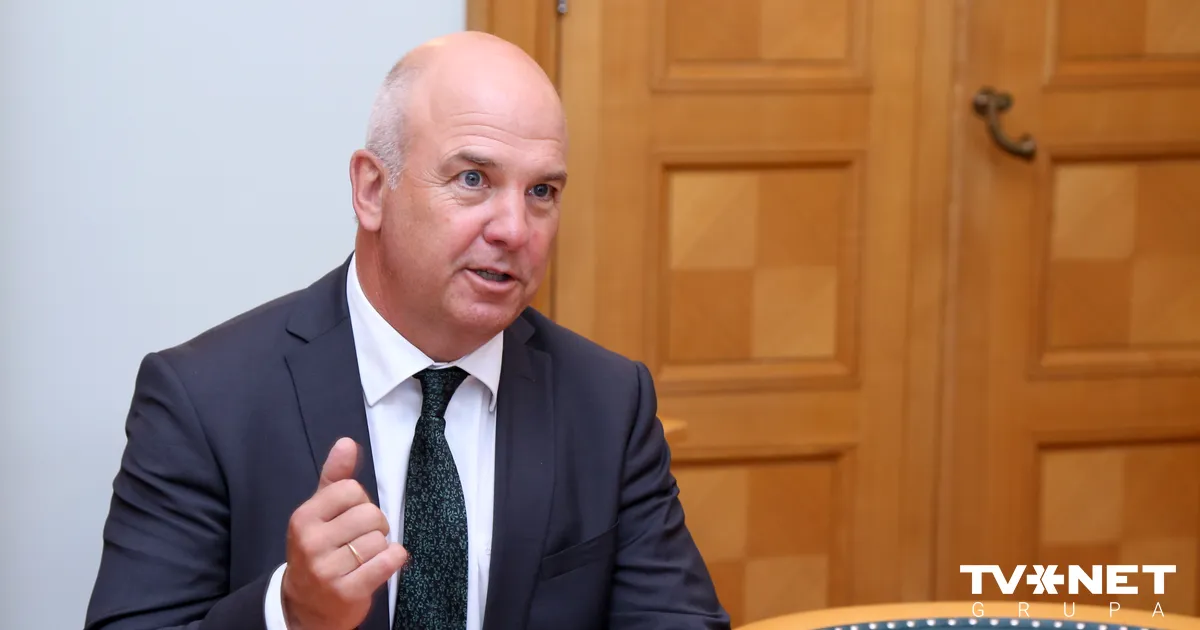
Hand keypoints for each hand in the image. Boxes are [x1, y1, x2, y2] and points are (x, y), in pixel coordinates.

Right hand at [281, 437, 407, 629]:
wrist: (306, 607)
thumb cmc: (319, 552)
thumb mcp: (320, 513)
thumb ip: (334, 477)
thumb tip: (346, 443)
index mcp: (304, 518)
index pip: (351, 490)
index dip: (360, 502)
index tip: (350, 517)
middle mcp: (311, 543)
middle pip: (370, 514)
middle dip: (375, 525)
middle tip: (361, 539)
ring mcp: (327, 570)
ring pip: (380, 539)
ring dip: (381, 547)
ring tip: (364, 557)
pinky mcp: (347, 591)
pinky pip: (388, 562)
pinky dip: (393, 560)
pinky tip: (381, 564)